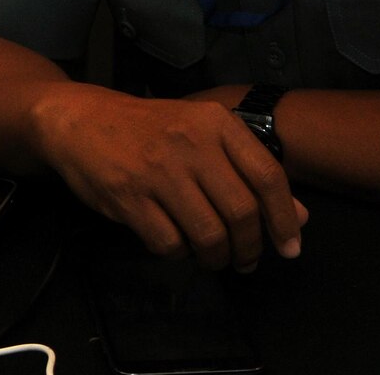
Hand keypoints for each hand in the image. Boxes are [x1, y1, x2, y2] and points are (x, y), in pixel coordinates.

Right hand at [31, 86, 305, 271]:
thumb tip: (299, 218)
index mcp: (215, 123)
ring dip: (216, 257)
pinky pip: (169, 244)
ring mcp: (157, 170)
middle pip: (241, 212)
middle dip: (249, 248)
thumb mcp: (203, 137)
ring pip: (208, 234)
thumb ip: (249, 172)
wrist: (80, 119)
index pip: (267, 176)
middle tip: (244, 260)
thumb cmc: (149, 129)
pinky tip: (175, 243)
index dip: (284, 218)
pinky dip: (178, 254)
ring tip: (212, 257)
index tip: (289, 248)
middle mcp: (190, 143)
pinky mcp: (128, 196)